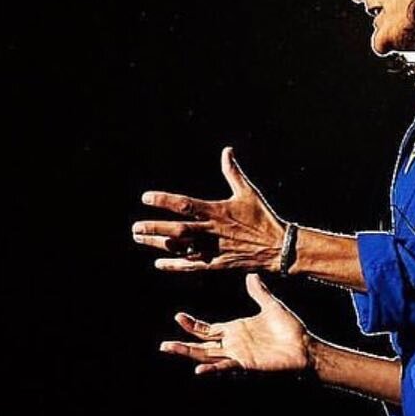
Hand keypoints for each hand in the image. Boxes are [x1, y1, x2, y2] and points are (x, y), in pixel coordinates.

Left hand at [132, 146, 287, 272]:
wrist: (279, 247)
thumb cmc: (262, 217)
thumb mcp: (248, 192)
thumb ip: (233, 172)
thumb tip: (227, 150)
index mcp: (217, 211)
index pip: (185, 204)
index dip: (164, 201)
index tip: (146, 198)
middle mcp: (211, 231)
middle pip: (177, 231)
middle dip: (155, 229)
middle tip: (135, 228)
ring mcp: (213, 248)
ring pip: (180, 248)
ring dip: (158, 244)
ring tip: (139, 239)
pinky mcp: (217, 263)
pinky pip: (192, 266)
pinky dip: (174, 265)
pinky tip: (159, 263)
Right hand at [159, 273, 310, 375]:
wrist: (305, 347)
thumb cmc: (289, 329)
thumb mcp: (270, 306)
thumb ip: (259, 292)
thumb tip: (250, 275)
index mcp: (235, 330)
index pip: (206, 329)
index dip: (191, 325)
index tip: (177, 316)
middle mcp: (233, 344)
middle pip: (201, 346)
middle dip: (182, 345)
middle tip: (163, 345)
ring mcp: (238, 355)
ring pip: (207, 356)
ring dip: (189, 354)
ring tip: (171, 350)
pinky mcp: (247, 364)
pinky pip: (226, 366)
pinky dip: (212, 369)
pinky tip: (199, 369)